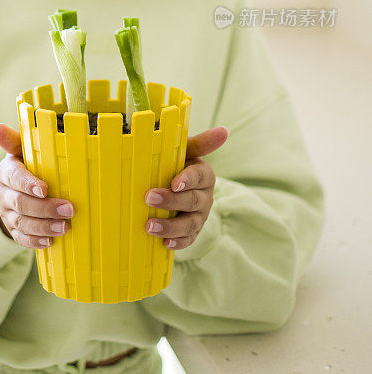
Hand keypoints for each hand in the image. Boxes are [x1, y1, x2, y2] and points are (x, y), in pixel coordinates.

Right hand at [0, 123, 73, 248]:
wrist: (12, 190)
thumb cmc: (25, 165)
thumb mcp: (20, 151)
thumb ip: (14, 140)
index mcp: (7, 171)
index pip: (14, 177)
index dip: (28, 184)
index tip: (45, 189)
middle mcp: (4, 193)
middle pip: (20, 203)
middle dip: (45, 208)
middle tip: (69, 209)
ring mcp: (7, 213)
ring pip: (22, 222)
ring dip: (44, 226)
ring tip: (65, 227)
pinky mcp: (12, 229)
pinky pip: (21, 238)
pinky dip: (35, 241)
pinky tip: (50, 241)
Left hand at [144, 126, 228, 249]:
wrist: (174, 185)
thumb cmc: (177, 165)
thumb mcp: (185, 152)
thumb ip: (199, 143)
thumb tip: (224, 130)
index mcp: (203, 175)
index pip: (200, 176)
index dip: (188, 180)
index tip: (174, 182)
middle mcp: (205, 196)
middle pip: (192, 201)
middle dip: (171, 201)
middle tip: (149, 198)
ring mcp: (199, 216)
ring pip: (190, 223)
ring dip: (170, 226)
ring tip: (150, 226)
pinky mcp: (192, 231)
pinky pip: (188, 239)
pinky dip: (178, 243)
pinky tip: (165, 243)